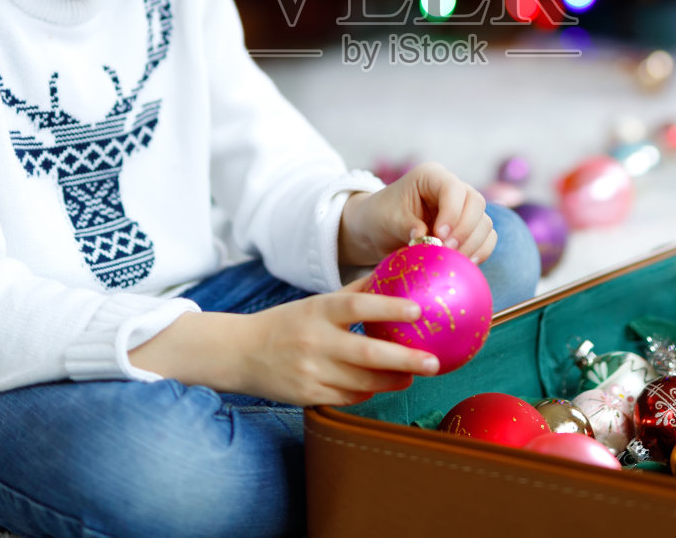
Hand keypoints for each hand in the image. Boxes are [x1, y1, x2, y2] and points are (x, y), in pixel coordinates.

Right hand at [232, 278, 437, 405]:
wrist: (241, 353)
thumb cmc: (287, 323)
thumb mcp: (316, 303)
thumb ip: (353, 293)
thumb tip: (394, 276)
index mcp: (318, 311)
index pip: (357, 306)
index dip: (389, 307)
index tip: (418, 310)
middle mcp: (314, 342)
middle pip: (367, 354)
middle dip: (405, 360)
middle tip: (435, 363)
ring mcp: (311, 372)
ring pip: (363, 383)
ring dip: (393, 381)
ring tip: (413, 375)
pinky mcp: (308, 396)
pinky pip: (349, 398)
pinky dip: (368, 393)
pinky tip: (380, 385)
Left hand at [338, 162, 495, 268]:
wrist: (378, 231)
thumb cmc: (380, 217)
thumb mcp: (387, 219)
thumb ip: (406, 226)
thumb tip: (425, 238)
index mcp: (431, 177)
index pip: (453, 188)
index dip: (452, 212)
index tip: (439, 236)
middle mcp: (452, 190)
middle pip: (476, 203)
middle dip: (465, 230)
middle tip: (448, 251)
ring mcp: (463, 209)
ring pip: (484, 223)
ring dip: (473, 244)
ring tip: (452, 260)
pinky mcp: (467, 230)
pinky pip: (486, 240)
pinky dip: (479, 252)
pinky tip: (464, 264)